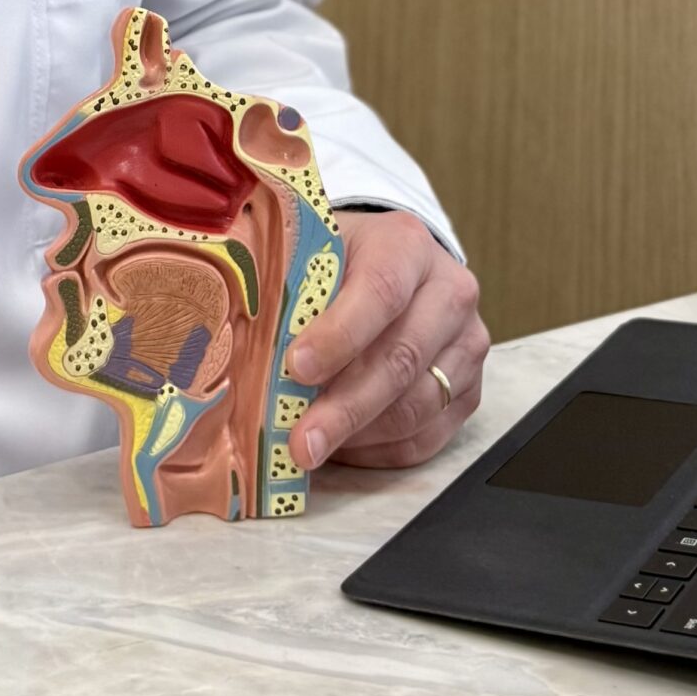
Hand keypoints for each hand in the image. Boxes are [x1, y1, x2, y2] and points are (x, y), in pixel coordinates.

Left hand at [286, 210, 488, 471]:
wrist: (393, 267)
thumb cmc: (338, 264)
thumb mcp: (311, 253)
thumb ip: (284, 287)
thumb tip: (226, 335)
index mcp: (407, 245)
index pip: (380, 292)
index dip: (339, 335)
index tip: (296, 369)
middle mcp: (450, 292)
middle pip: (401, 358)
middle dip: (344, 407)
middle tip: (299, 441)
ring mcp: (467, 344)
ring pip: (417, 405)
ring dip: (359, 434)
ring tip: (310, 448)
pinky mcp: (470, 390)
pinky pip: (428, 435)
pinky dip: (381, 450)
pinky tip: (343, 448)